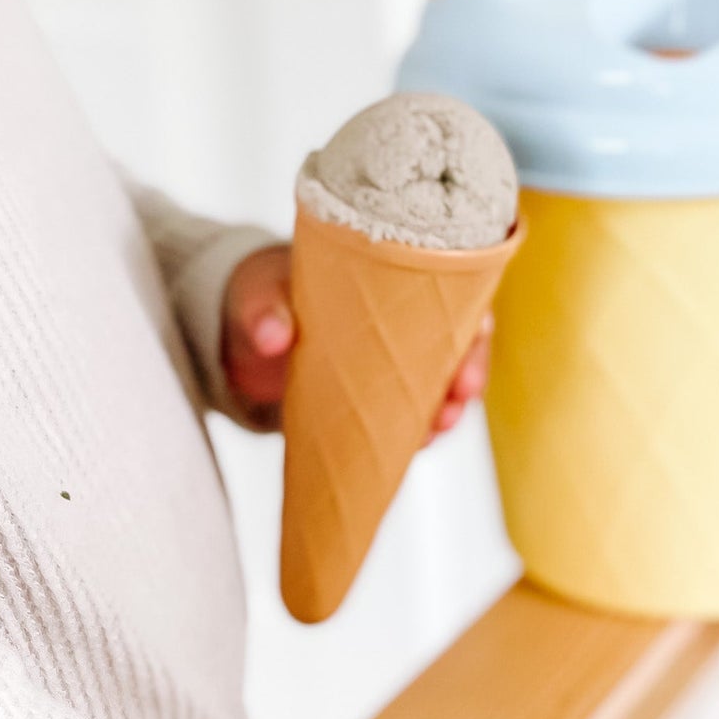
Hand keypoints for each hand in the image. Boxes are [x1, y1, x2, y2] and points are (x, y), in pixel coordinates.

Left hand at [224, 247, 493, 441]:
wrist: (241, 334)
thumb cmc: (260, 297)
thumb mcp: (258, 295)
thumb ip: (265, 311)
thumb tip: (274, 338)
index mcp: (385, 275)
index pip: (449, 286)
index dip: (472, 310)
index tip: (477, 332)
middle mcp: (401, 318)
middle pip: (457, 340)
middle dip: (468, 369)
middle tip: (462, 395)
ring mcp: (392, 360)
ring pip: (439, 383)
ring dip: (448, 407)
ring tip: (438, 428)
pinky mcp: (376, 396)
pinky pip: (409, 415)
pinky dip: (418, 430)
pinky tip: (418, 444)